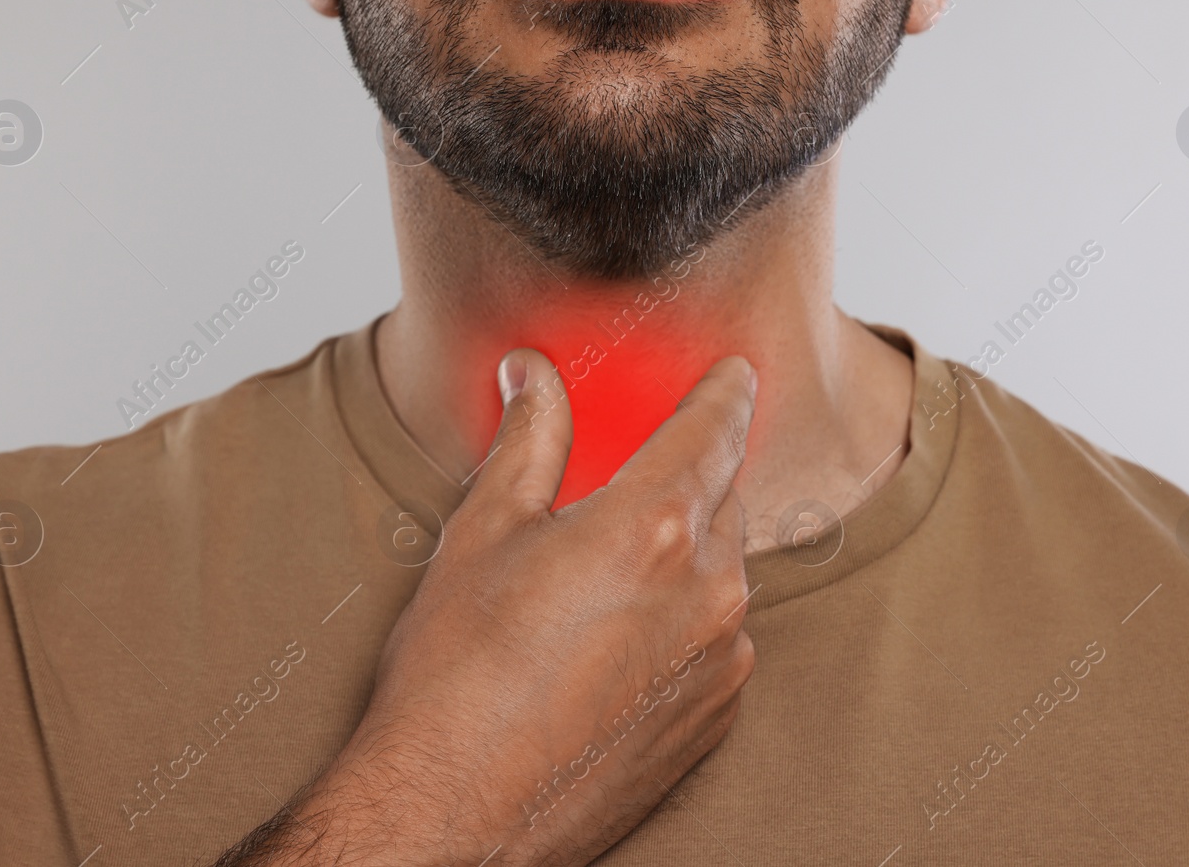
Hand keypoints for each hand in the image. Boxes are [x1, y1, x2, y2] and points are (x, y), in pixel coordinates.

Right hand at [305, 350, 758, 865]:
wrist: (455, 814)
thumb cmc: (456, 681)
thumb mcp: (484, 531)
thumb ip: (529, 439)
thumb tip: (533, 377)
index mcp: (652, 528)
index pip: (715, 428)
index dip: (726, 391)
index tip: (733, 375)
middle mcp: (708, 591)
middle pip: (721, 498)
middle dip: (685, 478)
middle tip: (628, 482)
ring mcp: (721, 659)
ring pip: (721, 570)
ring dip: (681, 554)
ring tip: (598, 580)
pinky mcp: (716, 716)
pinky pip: (718, 636)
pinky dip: (683, 619)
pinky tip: (612, 639)